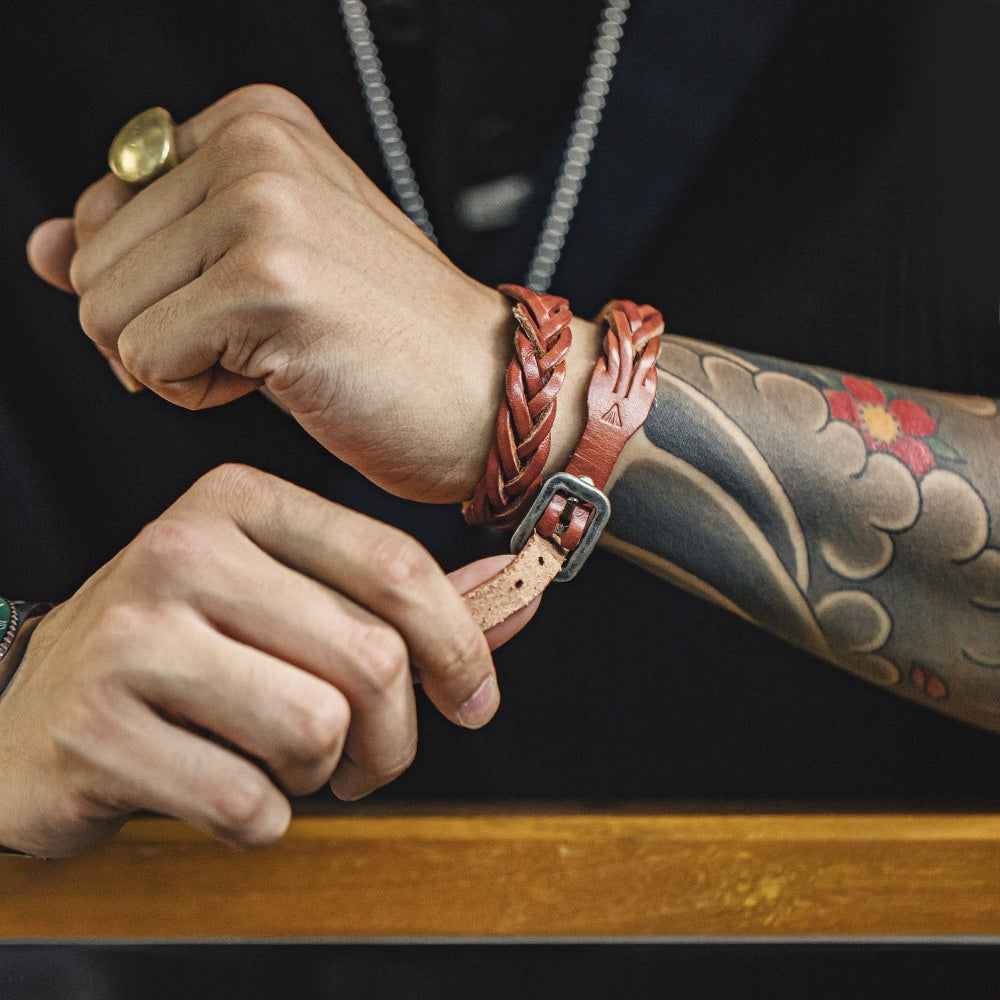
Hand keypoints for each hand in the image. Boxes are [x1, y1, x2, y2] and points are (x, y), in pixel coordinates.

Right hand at [0, 465, 533, 857]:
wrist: (34, 711)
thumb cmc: (184, 648)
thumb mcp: (285, 595)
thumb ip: (400, 598)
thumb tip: (520, 596)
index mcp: (240, 501)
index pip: (395, 565)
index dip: (460, 644)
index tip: (475, 698)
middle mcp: (182, 550)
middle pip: (370, 658)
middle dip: (395, 736)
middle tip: (370, 758)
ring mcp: (132, 637)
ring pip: (317, 731)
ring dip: (325, 775)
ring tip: (289, 764)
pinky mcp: (97, 728)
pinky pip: (248, 803)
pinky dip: (262, 818)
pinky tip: (227, 788)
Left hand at [28, 85, 598, 503]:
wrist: (487, 392)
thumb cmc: (387, 339)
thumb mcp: (260, 268)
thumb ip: (149, 244)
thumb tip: (39, 245)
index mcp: (256, 124)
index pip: (104, 212)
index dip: (165, 287)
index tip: (252, 306)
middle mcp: (256, 147)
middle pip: (89, 263)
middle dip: (161, 328)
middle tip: (265, 340)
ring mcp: (264, 209)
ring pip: (102, 312)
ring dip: (177, 362)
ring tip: (274, 356)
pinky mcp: (269, 283)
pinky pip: (144, 359)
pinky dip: (198, 393)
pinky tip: (280, 379)